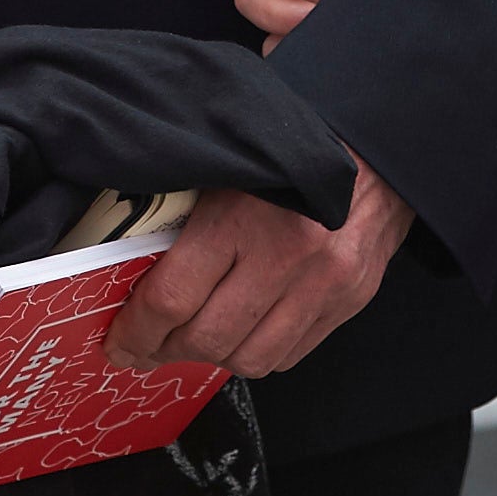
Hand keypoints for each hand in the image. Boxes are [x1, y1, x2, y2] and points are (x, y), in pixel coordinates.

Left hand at [105, 159, 414, 377]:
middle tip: (145, 346)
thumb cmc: (289, 141)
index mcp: (243, 212)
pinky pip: (289, 355)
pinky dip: (257, 352)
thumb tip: (132, 265)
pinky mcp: (350, 300)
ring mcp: (325, 284)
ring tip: (191, 342)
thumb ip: (183, 211)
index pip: (172, 297)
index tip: (119, 339)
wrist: (377, 137)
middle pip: (207, 338)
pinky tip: (241, 330)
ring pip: (250, 358)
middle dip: (164, 351)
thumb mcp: (225, 160)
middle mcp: (288, 255)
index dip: (135, 330)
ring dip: (212, 358)